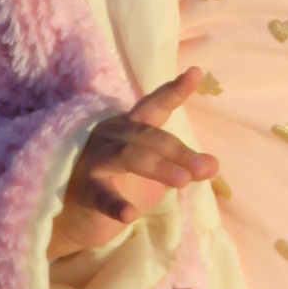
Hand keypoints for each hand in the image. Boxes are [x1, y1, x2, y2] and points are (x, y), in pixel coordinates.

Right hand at [47, 68, 218, 259]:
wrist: (75, 214)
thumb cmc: (118, 182)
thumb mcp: (153, 170)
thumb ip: (181, 165)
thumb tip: (212, 165)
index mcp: (129, 127)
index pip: (154, 106)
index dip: (174, 91)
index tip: (195, 73)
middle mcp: (111, 135)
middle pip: (148, 136)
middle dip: (179, 151)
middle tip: (207, 168)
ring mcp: (94, 161)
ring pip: (128, 156)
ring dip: (158, 167)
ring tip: (183, 181)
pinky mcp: (85, 190)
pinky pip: (101, 195)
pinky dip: (115, 204)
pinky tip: (129, 215)